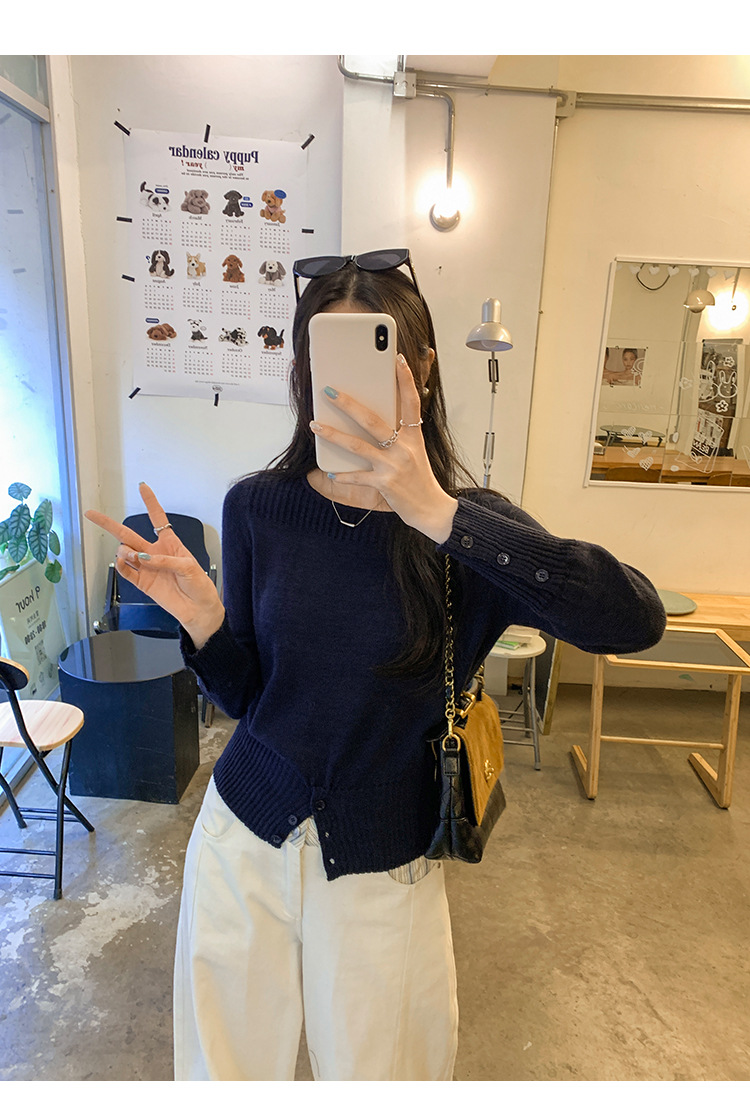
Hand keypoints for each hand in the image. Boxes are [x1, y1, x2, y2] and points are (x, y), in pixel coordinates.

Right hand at [84, 483, 224, 649]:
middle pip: (129, 534)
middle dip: (109, 523)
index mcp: (170, 544)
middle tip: (92, 514)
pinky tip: (123, 563)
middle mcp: (155, 553)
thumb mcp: (189, 567)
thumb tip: (143, 558)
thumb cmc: (199, 586)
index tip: (142, 487)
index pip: (157, 518)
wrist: (198, 610)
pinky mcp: (142, 583)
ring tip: (132, 556)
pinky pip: (125, 571)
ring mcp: (146, 567)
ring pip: (125, 552)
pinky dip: (121, 566)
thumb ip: (165, 560)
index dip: (150, 502)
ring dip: (124, 551)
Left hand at [310, 355, 457, 542]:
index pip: (411, 402)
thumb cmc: (420, 479)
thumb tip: (373, 421)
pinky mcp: (385, 484)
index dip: (406, 380)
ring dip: (333, 435)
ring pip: (358, 446)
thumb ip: (399, 435)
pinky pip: (358, 476)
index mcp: (413, 437)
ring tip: (316, 425)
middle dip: (348, 404)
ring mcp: (393, 465)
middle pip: (372, 420)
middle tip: (329, 391)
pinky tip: (330, 471)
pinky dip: (343, 474)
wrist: (431, 509)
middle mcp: (404, 448)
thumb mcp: (415, 452)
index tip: (397, 360)